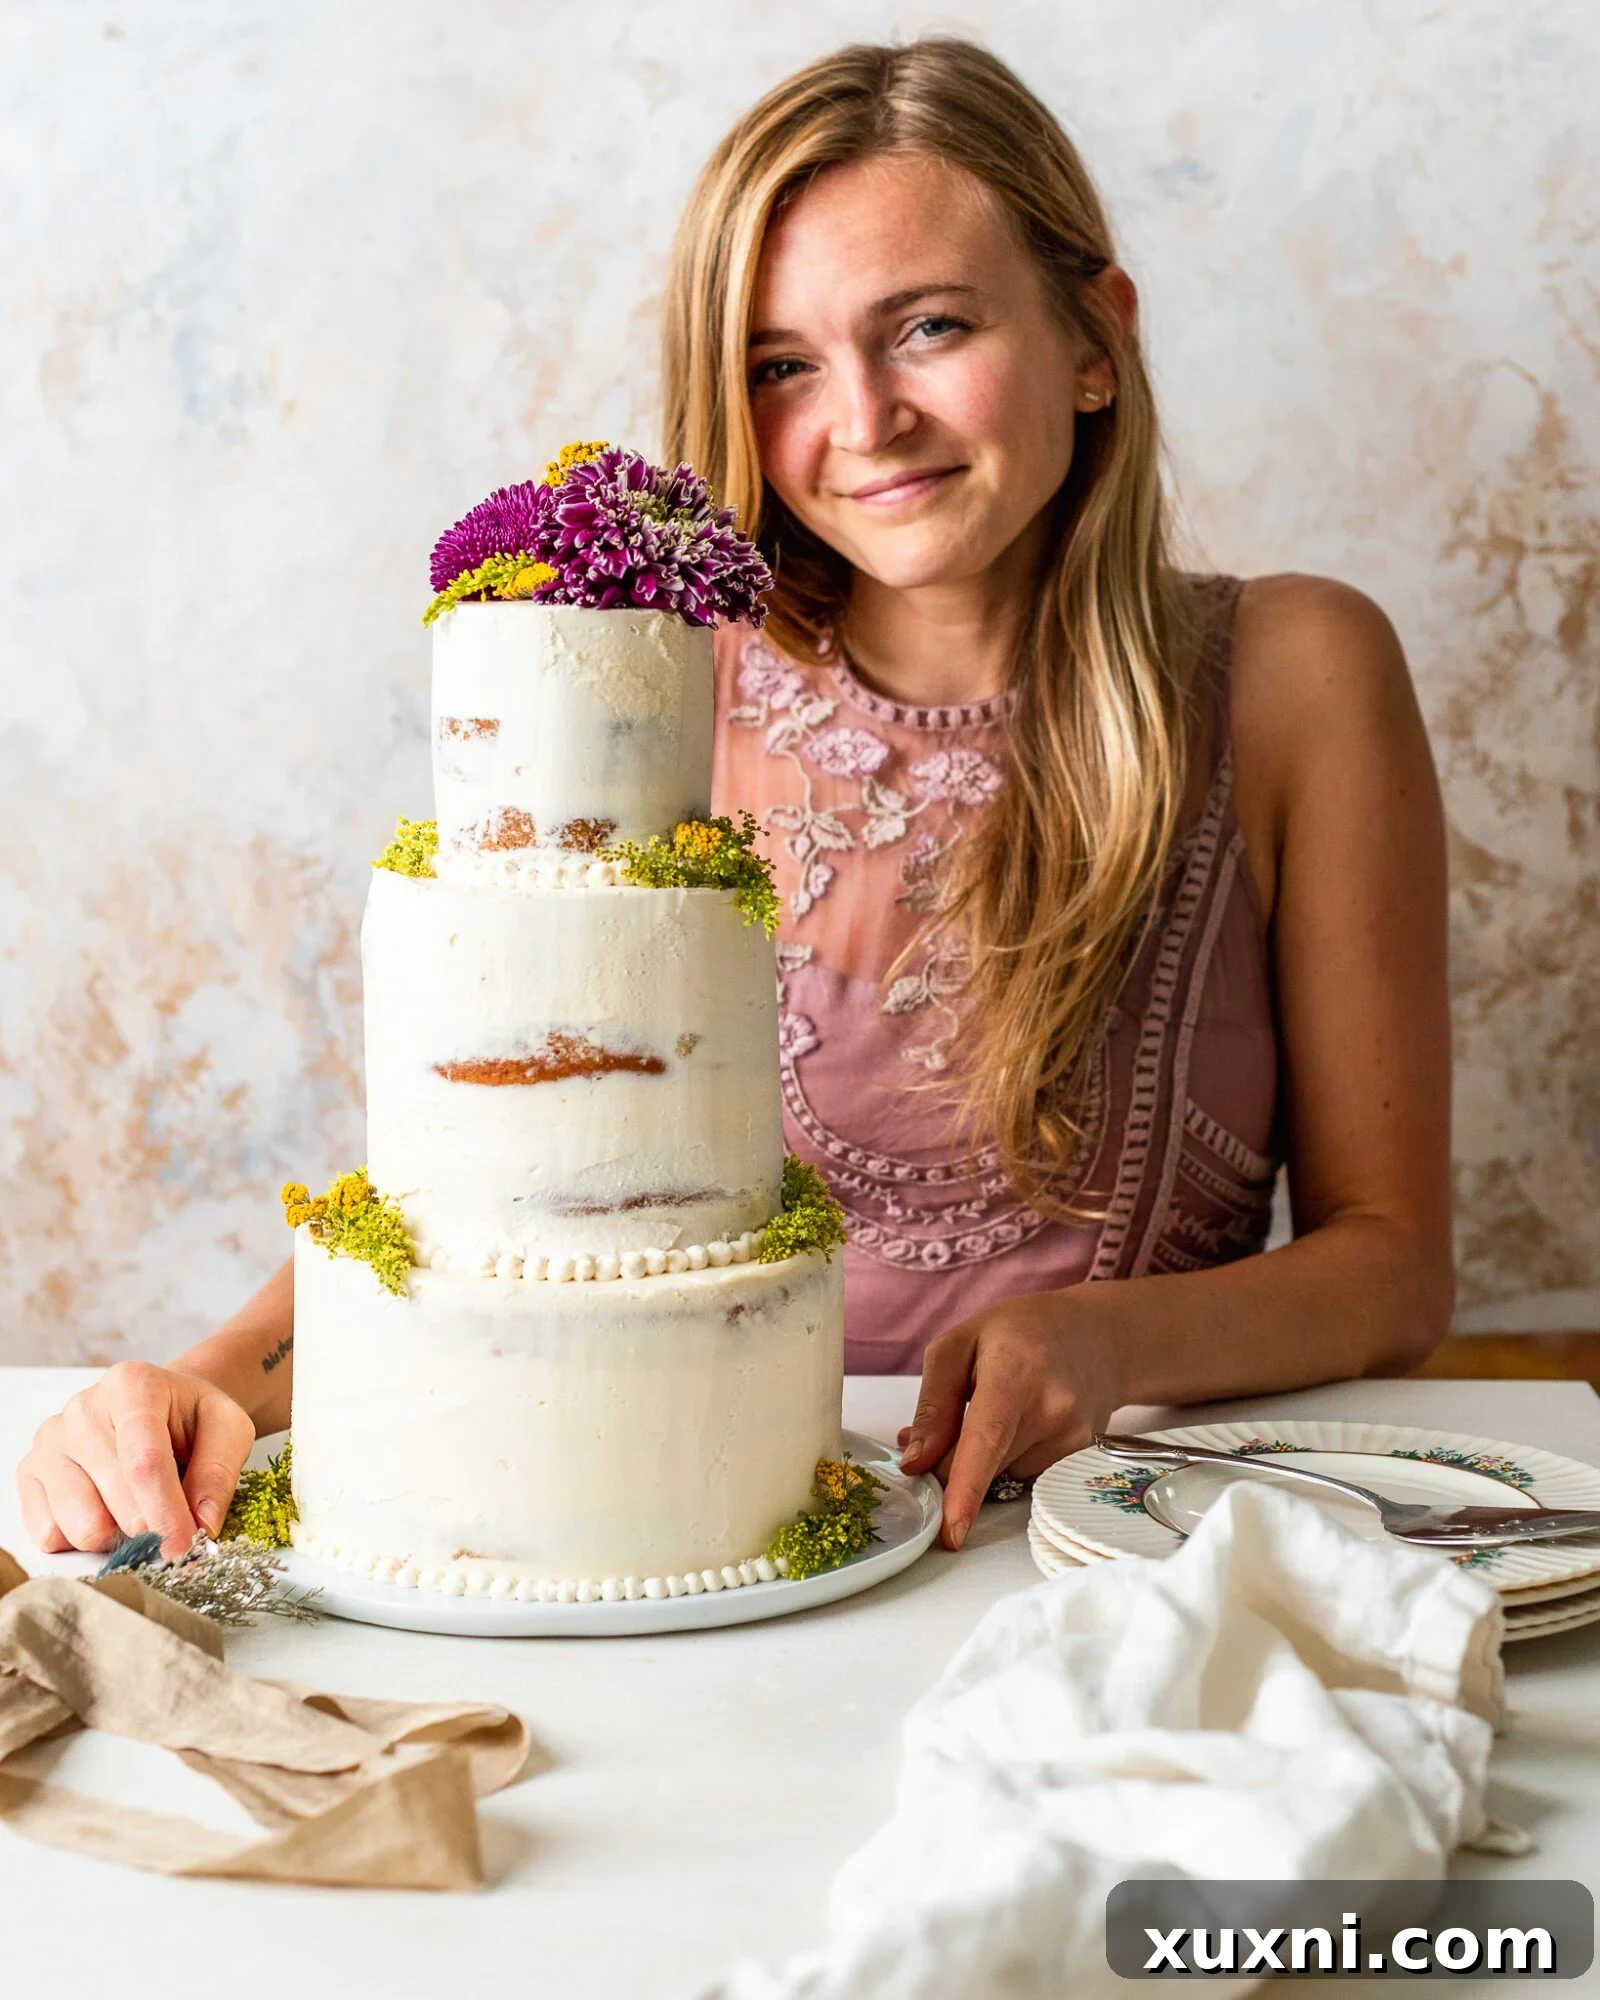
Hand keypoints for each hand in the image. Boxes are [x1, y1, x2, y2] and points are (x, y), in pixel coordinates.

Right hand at [17, 1363, 255, 1558]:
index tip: (184, 1548)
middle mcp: (81, 1410)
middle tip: (172, 1527)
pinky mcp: (29, 1473)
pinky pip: (50, 1534)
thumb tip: (201, 1528)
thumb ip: (219, 1475)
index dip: (166, 1512)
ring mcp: (50, 1442)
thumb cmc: (191, 1418)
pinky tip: (107, 1513)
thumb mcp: (228, 1429)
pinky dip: (84, 1540)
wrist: (161, 1406)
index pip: (144, 1462)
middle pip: (113, 1497)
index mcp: (131, 1386)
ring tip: (138, 1510)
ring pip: (80, 1524)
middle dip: (150, 1527)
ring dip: (117, 1536)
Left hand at [896, 1290, 1122, 1551]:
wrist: (1100, 1335)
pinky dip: (1014, 1460)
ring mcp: (1074, 1437)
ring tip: (1009, 1408)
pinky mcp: (1082, 1458)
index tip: (951, 1532)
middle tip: (955, 1422)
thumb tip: (915, 1463)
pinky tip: (1027, 1423)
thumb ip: (933, 1404)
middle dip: (954, 1461)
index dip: (966, 1489)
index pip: (987, 1439)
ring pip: (1004, 1476)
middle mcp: (1053, 1408)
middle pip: (986, 1467)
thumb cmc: (1022, 1331)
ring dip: (990, 1458)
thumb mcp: (961, 1343)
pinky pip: (1027, 1477)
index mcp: (1015, 1371)